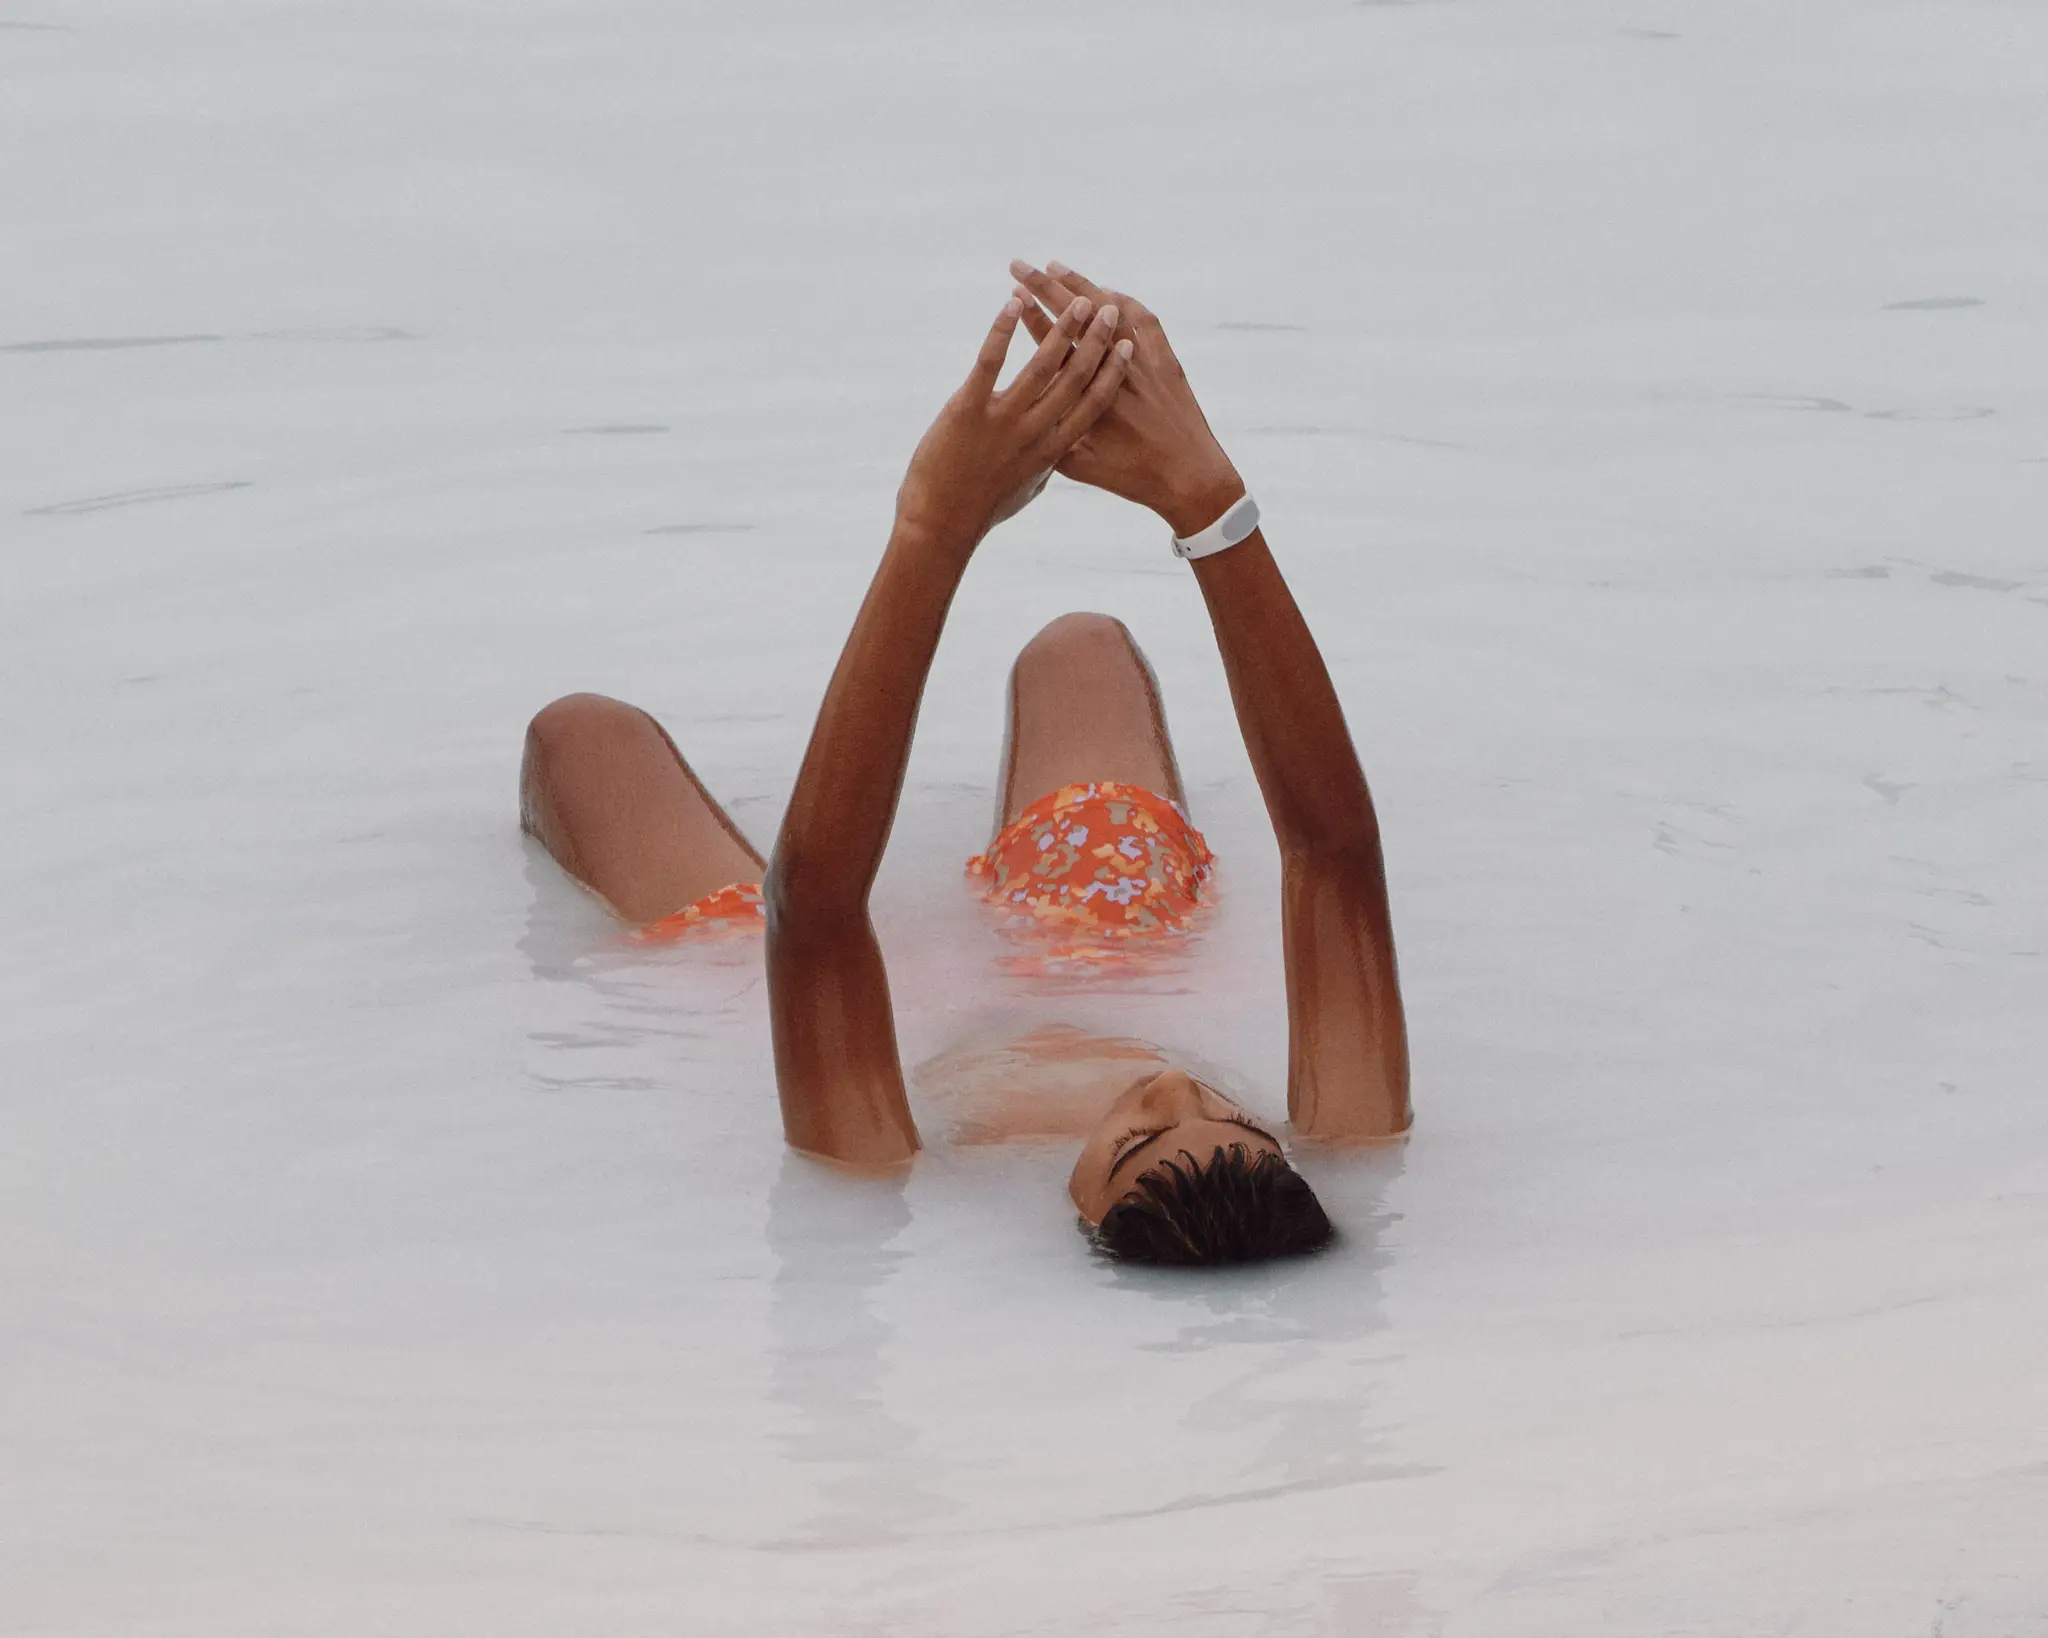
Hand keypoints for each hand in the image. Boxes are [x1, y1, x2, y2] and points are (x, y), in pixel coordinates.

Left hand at [895, 293, 1132, 549]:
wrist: (939, 526)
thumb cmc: (980, 510)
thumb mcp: (1025, 488)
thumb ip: (1045, 462)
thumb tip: (1059, 448)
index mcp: (1051, 450)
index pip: (1092, 405)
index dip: (1112, 373)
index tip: (1128, 346)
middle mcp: (1033, 433)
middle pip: (1075, 379)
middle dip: (1095, 341)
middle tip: (1107, 310)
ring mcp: (1002, 421)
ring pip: (1042, 366)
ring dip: (1062, 329)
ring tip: (1077, 302)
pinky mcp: (968, 411)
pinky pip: (989, 362)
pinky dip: (1002, 330)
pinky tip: (1012, 302)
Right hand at [1009, 260, 1244, 537]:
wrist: (1191, 478)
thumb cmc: (1132, 479)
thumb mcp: (1081, 467)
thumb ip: (1050, 438)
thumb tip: (1022, 415)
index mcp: (1090, 398)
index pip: (1054, 347)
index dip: (1032, 318)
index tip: (1013, 295)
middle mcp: (1117, 372)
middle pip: (1077, 318)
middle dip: (1044, 288)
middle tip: (1019, 265)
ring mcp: (1144, 363)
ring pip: (1110, 311)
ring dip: (1081, 285)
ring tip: (1054, 267)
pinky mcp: (1167, 362)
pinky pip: (1146, 321)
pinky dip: (1125, 301)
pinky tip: (1107, 291)